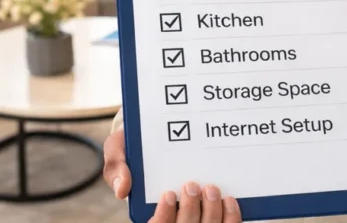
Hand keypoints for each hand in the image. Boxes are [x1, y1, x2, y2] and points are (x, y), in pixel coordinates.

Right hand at [103, 129, 240, 221]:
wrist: (160, 133)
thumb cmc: (137, 146)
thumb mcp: (119, 151)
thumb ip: (116, 167)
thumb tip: (122, 189)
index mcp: (150, 210)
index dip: (163, 216)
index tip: (168, 195)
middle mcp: (173, 218)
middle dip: (190, 211)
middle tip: (191, 186)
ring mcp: (196, 218)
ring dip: (211, 212)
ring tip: (211, 189)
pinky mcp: (217, 215)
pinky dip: (230, 216)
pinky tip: (229, 200)